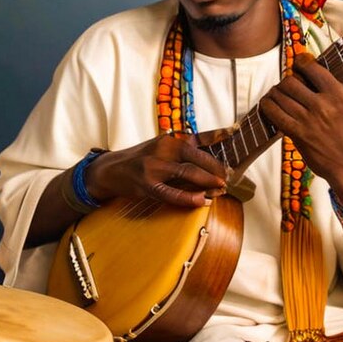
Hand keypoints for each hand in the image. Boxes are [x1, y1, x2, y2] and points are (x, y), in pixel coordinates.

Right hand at [84, 134, 227, 208]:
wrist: (110, 169)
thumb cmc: (142, 158)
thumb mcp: (161, 145)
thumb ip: (185, 144)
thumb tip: (216, 140)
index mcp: (168, 140)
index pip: (198, 142)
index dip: (217, 148)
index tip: (232, 155)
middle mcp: (162, 150)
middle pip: (196, 158)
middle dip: (216, 169)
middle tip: (228, 178)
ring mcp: (154, 168)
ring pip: (187, 174)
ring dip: (207, 182)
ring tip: (220, 189)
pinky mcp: (147, 186)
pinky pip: (172, 194)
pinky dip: (189, 199)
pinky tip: (202, 201)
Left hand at [259, 53, 342, 210]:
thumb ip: (333, 84)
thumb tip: (309, 64)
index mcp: (340, 92)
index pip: (311, 66)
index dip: (299, 63)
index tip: (297, 66)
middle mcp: (325, 104)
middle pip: (290, 80)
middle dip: (284, 82)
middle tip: (285, 87)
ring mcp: (310, 119)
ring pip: (280, 95)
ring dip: (273, 93)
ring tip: (275, 95)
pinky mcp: (298, 133)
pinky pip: (274, 113)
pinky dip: (267, 106)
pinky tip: (268, 104)